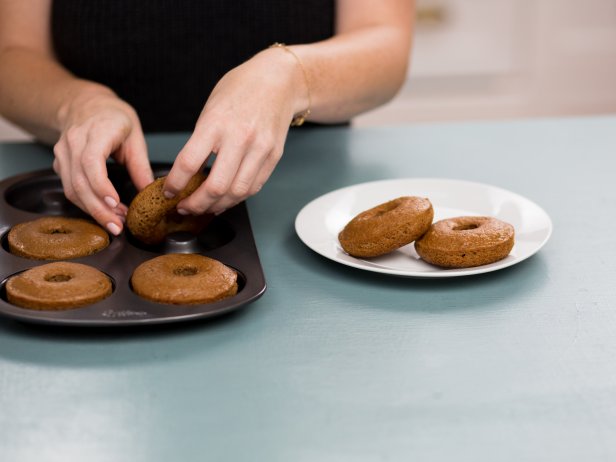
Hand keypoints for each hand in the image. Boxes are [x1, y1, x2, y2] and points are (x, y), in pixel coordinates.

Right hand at [52, 90, 153, 234]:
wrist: (85, 104)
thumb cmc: (113, 117)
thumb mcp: (135, 136)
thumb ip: (141, 165)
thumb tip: (151, 192)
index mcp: (96, 132)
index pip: (91, 162)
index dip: (101, 185)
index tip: (115, 203)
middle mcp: (74, 143)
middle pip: (80, 182)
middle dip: (99, 209)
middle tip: (118, 226)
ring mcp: (63, 154)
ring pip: (72, 189)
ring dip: (94, 210)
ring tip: (115, 222)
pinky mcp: (60, 164)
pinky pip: (70, 189)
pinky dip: (87, 204)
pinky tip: (105, 212)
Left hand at [163, 47, 307, 214]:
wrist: (279, 80)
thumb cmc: (241, 89)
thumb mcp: (211, 109)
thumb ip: (200, 140)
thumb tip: (187, 173)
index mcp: (216, 123)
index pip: (190, 163)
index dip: (175, 184)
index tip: (169, 192)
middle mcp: (240, 138)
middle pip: (215, 186)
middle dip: (196, 204)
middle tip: (185, 207)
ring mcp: (260, 149)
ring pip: (236, 193)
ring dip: (217, 206)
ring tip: (205, 207)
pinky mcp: (273, 157)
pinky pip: (253, 187)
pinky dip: (237, 198)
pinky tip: (225, 199)